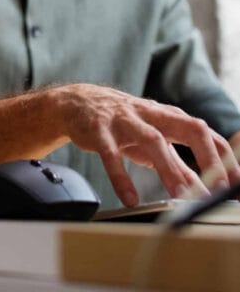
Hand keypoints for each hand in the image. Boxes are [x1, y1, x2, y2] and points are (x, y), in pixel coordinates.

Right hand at [50, 84, 239, 205]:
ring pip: (151, 139)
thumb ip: (178, 163)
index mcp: (167, 117)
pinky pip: (111, 153)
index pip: (204, 132)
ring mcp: (124, 120)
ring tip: (180, 197)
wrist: (77, 103)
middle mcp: (150, 114)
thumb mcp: (152, 140)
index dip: (223, 157)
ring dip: (168, 168)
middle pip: (187, 127)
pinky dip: (121, 176)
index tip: (236, 183)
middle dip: (206, 156)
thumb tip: (206, 189)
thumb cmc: (122, 123)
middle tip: (218, 188)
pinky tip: (129, 198)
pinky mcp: (99, 129)